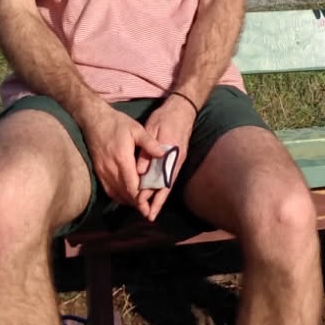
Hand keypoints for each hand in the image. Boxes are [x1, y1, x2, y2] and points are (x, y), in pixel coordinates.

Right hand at [84, 104, 171, 210]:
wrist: (93, 119)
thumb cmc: (116, 123)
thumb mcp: (136, 129)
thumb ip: (150, 143)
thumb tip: (164, 154)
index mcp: (122, 159)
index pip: (132, 185)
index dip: (140, 198)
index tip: (149, 207)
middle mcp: (110, 168)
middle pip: (124, 193)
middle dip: (136, 203)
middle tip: (147, 211)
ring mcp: (102, 171)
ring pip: (116, 193)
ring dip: (128, 201)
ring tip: (139, 206)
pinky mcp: (97, 171)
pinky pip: (108, 189)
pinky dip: (118, 196)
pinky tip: (126, 197)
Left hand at [134, 94, 197, 221]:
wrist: (183, 108)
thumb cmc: (166, 117)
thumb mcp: (153, 130)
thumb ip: (147, 150)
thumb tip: (140, 170)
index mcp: (170, 154)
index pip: (160, 178)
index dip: (151, 191)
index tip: (141, 201)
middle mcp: (176, 160)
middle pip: (166, 185)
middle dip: (157, 201)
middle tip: (148, 216)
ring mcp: (178, 160)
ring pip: (168, 183)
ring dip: (160, 198)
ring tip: (151, 211)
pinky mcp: (177, 159)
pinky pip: (169, 177)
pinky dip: (162, 188)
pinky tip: (156, 194)